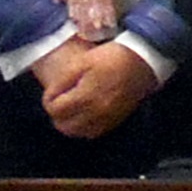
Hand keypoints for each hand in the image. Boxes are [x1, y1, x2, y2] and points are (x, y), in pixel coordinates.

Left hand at [32, 36, 161, 142]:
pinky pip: (93, 133)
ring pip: (78, 133)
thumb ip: (64, 79)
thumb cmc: (111, 57)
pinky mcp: (115, 121)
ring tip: (70, 109)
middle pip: (64, 126)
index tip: (51, 92)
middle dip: (57, 115)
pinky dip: (83, 127)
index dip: (48, 100)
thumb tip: (51, 94)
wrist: (143, 62)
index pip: (55, 110)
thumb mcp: (83, 61)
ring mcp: (106, 120)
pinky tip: (85, 114)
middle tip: (59, 101)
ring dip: (69, 123)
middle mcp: (95, 114)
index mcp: (85, 97)